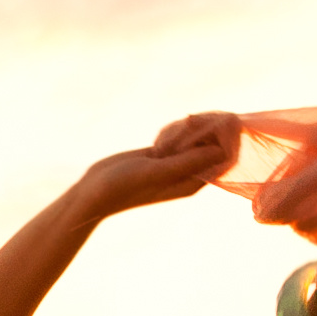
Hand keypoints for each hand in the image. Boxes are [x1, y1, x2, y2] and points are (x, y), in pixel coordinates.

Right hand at [76, 112, 241, 217]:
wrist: (93, 191)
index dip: (224, 138)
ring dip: (189, 129)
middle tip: (186, 124)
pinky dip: (176, 130)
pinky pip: (181, 137)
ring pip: (197, 138)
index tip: (210, 124)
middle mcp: (187, 174)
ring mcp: (175, 164)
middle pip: (213, 145)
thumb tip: (221, 150)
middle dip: (206, 130)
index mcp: (192, 183)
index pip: (223, 157)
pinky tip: (161, 135)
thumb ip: (188, 162)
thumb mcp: (156, 172)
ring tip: (167, 136)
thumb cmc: (123, 186)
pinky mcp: (162, 154)